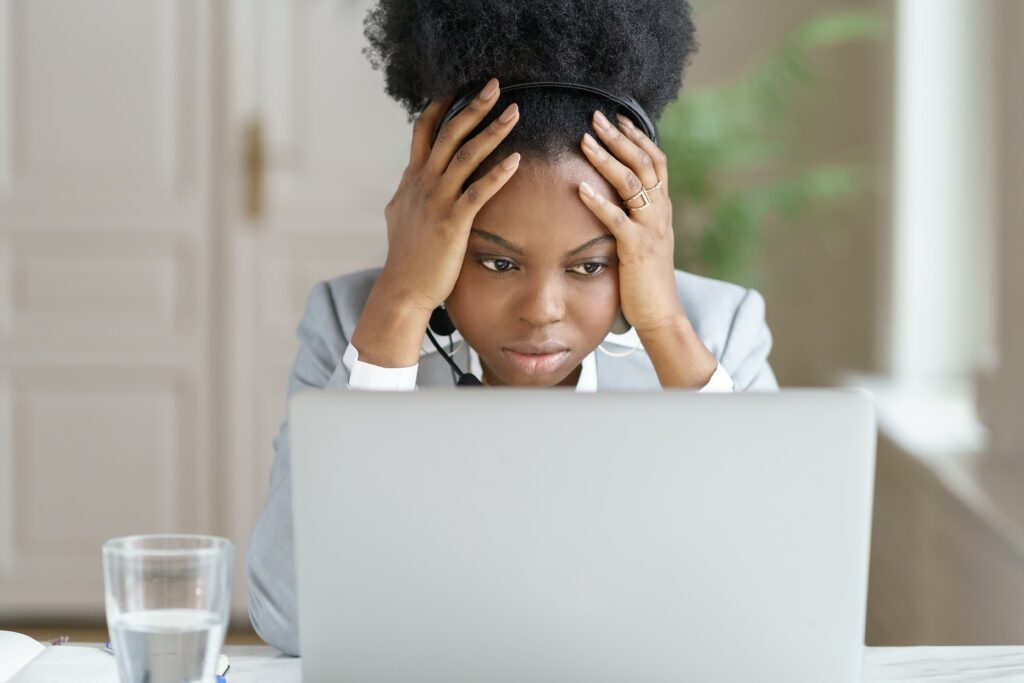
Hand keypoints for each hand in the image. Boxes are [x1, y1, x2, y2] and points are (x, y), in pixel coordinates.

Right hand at [377, 77, 521, 313]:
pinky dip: (497, 173)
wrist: (403, 289)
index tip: (460, 86)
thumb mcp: (401, 215)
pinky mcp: (452, 223)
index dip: (442, 106)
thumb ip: (409, 192)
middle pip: (448, 134)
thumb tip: (410, 178)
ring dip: (492, 131)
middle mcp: (422, 184)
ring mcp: (436, 202)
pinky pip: (477, 191)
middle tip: (495, 84)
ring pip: (465, 156)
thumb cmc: (407, 257)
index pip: (424, 132)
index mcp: (412, 180)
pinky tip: (516, 159)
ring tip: (514, 112)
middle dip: (472, 107)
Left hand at [576, 110, 716, 386]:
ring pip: (632, 183)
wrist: (660, 313)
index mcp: (662, 209)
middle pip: (644, 163)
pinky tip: (579, 187)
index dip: (638, 137)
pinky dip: (598, 200)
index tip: (618, 118)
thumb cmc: (645, 279)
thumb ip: (635, 216)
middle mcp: (660, 213)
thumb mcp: (644, 240)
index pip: (655, 161)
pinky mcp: (636, 248)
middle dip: (619, 137)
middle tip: (595, 116)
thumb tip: (617, 198)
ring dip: (607, 159)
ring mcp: (650, 229)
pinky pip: (617, 218)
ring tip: (584, 140)